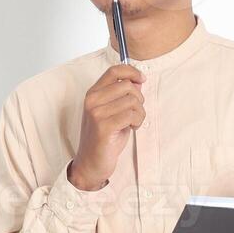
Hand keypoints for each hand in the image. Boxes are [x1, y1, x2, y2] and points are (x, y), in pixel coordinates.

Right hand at [70, 64, 145, 190]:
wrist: (91, 162)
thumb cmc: (105, 137)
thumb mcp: (114, 112)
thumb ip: (123, 95)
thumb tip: (138, 80)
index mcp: (93, 93)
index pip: (114, 70)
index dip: (132, 71)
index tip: (142, 79)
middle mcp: (92, 100)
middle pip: (127, 85)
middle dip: (139, 99)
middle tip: (135, 113)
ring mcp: (96, 113)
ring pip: (132, 101)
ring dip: (140, 113)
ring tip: (133, 123)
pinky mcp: (103, 126)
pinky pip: (131, 115)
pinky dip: (137, 121)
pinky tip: (131, 128)